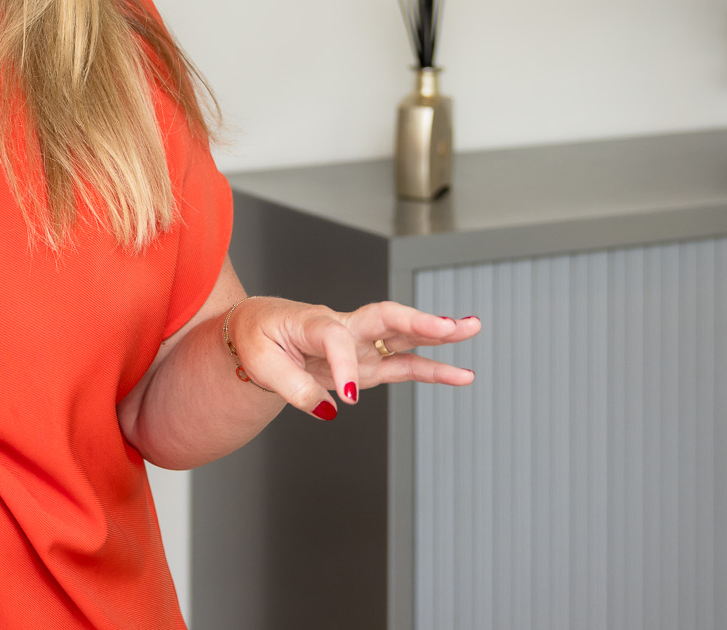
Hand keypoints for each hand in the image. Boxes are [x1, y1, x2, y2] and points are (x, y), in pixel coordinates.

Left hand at [227, 297, 478, 417]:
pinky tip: (462, 374)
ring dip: (437, 335)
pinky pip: (402, 364)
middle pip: (385, 317)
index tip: (349, 397)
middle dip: (419, 322)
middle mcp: (342, 327)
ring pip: (402, 336)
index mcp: (311, 322)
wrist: (254, 330)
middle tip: (452, 325)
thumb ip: (294, 387)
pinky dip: (431, 369)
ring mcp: (358, 343)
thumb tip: (330, 409)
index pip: (336, 339)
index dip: (345, 367)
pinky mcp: (365, 362)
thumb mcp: (260, 363)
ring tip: (472, 329)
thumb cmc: (255, 337)